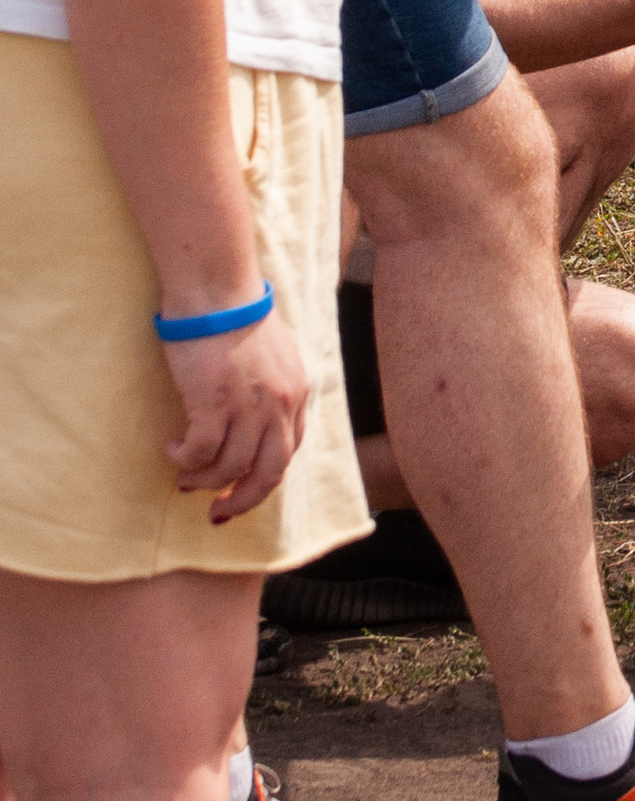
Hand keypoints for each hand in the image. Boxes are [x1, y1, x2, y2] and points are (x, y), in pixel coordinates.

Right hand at [164, 314, 308, 523]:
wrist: (216, 289)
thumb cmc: (236, 316)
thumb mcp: (274, 355)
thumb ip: (273, 388)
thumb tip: (256, 422)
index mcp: (296, 392)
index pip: (290, 451)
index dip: (265, 479)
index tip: (242, 491)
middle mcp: (279, 404)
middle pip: (269, 473)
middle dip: (243, 500)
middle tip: (217, 512)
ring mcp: (248, 405)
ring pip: (229, 467)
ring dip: (204, 480)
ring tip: (184, 476)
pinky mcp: (213, 402)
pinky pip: (200, 451)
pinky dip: (184, 459)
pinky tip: (172, 450)